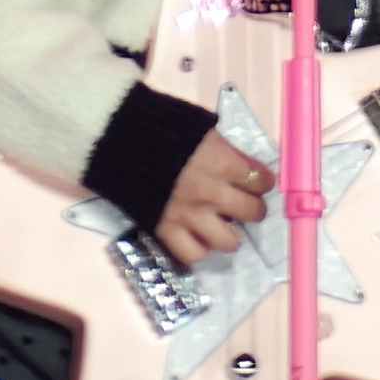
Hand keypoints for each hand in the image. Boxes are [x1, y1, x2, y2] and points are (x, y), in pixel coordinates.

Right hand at [157, 129, 274, 268]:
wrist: (117, 138)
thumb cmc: (161, 126)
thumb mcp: (202, 128)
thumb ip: (226, 150)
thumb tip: (245, 166)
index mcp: (222, 162)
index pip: (262, 180)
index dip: (262, 181)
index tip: (256, 181)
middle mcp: (211, 192)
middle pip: (253, 213)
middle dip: (254, 208)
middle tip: (245, 204)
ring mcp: (189, 215)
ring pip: (228, 242)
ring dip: (230, 234)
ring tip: (223, 226)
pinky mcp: (165, 230)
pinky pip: (193, 254)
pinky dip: (199, 249)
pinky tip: (198, 237)